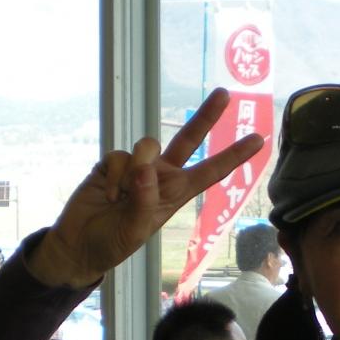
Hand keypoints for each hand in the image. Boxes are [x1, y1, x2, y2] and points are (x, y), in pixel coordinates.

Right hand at [29, 88, 263, 287]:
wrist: (80, 244)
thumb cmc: (114, 242)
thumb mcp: (136, 230)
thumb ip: (144, 200)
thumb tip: (145, 169)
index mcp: (176, 194)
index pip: (210, 172)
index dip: (233, 155)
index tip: (259, 139)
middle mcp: (161, 176)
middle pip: (188, 140)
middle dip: (206, 117)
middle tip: (224, 94)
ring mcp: (137, 167)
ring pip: (147, 146)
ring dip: (136, 168)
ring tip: (122, 198)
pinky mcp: (113, 164)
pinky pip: (119, 157)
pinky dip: (113, 177)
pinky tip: (107, 194)